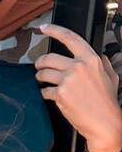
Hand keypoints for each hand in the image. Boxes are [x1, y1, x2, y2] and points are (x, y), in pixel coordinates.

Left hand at [36, 24, 121, 151]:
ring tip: (44, 82)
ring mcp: (68, 80)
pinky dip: (44, 93)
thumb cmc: (107, 101)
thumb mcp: (110, 77)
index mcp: (90, 60)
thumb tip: (97, 56)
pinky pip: (44, 90)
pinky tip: (51, 96)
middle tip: (40, 68)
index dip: (54, 30)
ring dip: (40, 78)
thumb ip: (102, 64)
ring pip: (42, 73)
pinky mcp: (59, 93)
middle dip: (40, 64)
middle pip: (48, 58)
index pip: (70, 38)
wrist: (105, 123)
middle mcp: (78, 67)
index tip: (43, 28)